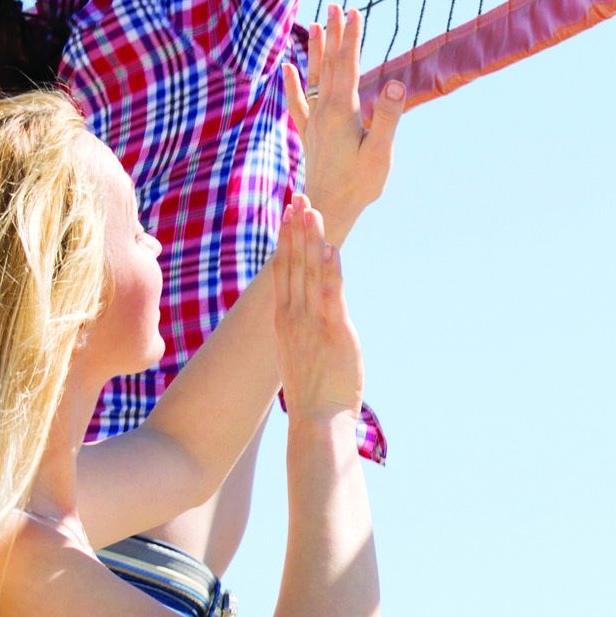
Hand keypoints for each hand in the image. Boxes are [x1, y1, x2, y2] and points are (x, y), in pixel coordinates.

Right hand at [270, 199, 363, 420]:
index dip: (285, 240)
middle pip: (291, 263)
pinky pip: (329, 294)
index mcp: (284, 320)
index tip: (288, 214)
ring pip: (307, 272)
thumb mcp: (300, 352)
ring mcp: (311, 323)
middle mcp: (293, 316)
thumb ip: (302, 328)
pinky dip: (329, 269)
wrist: (317, 420)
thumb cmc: (314, 391)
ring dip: (309, 239)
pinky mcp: (333, 331)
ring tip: (311, 209)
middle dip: (295, 228)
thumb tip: (308, 316)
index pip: (282, 271)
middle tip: (297, 197)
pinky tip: (329, 247)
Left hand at [283, 5, 404, 237]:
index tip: (355, 11)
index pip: (347, 66)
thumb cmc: (359, 184)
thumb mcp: (379, 152)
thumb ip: (386, 118)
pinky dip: (292, 83)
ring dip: (315, 51)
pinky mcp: (310, 134)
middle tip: (336, 5)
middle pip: (329, 65)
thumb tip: (393, 84)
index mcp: (342, 111)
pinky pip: (299, 101)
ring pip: (313, 77)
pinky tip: (287, 68)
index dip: (351, 38)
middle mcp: (324, 111)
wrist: (327, 208)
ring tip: (313, 25)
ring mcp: (314, 121)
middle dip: (334, 34)